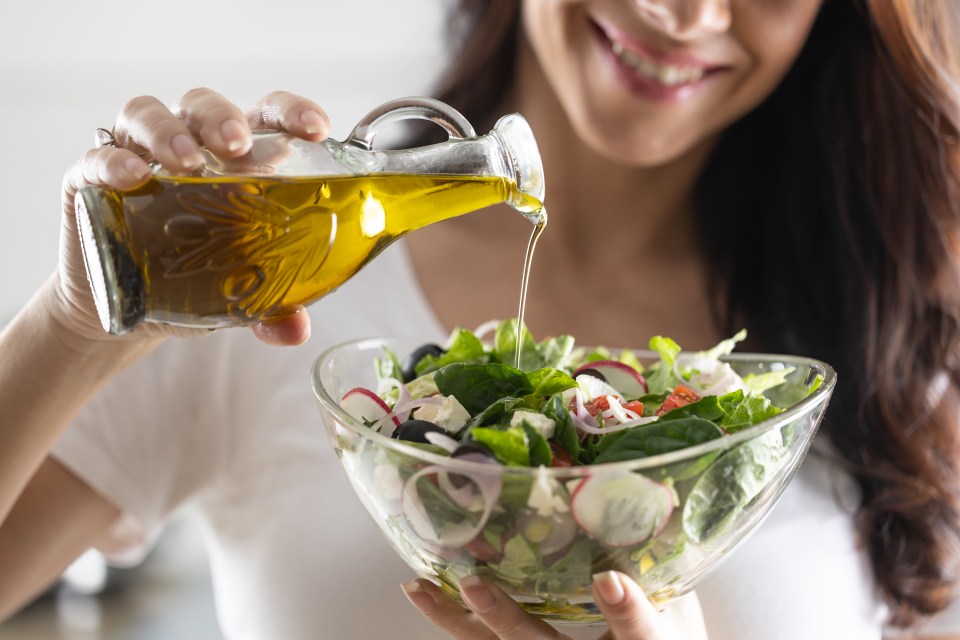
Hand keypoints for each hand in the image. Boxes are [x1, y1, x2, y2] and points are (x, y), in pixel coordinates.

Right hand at [56, 88, 331, 346]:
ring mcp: (137, 158)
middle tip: (238, 144)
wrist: (130, 313)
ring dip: (168, 131)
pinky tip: (131, 176)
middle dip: (222, 117)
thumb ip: (273, 310)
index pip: (267, 116)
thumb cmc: (198, 281)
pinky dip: (112, 161)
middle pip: (203, 106)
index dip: (291, 112)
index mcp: (237, 160)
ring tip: (187, 161)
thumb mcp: (242, 296)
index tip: (317, 127)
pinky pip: (96, 157)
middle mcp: (189, 147)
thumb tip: (295, 331)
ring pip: (146, 116)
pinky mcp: (90, 181)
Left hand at [401, 572, 707, 639]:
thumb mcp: (677, 607)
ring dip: (454, 619)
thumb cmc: (668, 637)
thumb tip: (654, 498)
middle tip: (472, 584)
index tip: (611, 582)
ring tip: (419, 588)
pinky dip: (453, 619)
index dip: (627, 612)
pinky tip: (426, 592)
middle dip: (504, 616)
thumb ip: (661, 563)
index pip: (641, 634)